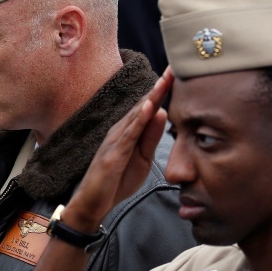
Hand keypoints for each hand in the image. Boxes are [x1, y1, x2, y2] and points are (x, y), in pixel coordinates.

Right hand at [60, 69, 170, 231]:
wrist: (93, 203)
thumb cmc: (116, 180)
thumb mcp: (141, 159)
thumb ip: (150, 137)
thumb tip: (163, 112)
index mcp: (130, 130)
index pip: (150, 106)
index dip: (163, 89)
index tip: (178, 72)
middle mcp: (121, 129)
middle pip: (144, 104)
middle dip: (160, 86)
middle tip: (176, 66)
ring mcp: (115, 140)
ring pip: (136, 114)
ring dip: (151, 96)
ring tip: (165, 80)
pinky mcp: (112, 154)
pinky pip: (128, 134)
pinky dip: (138, 119)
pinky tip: (148, 107)